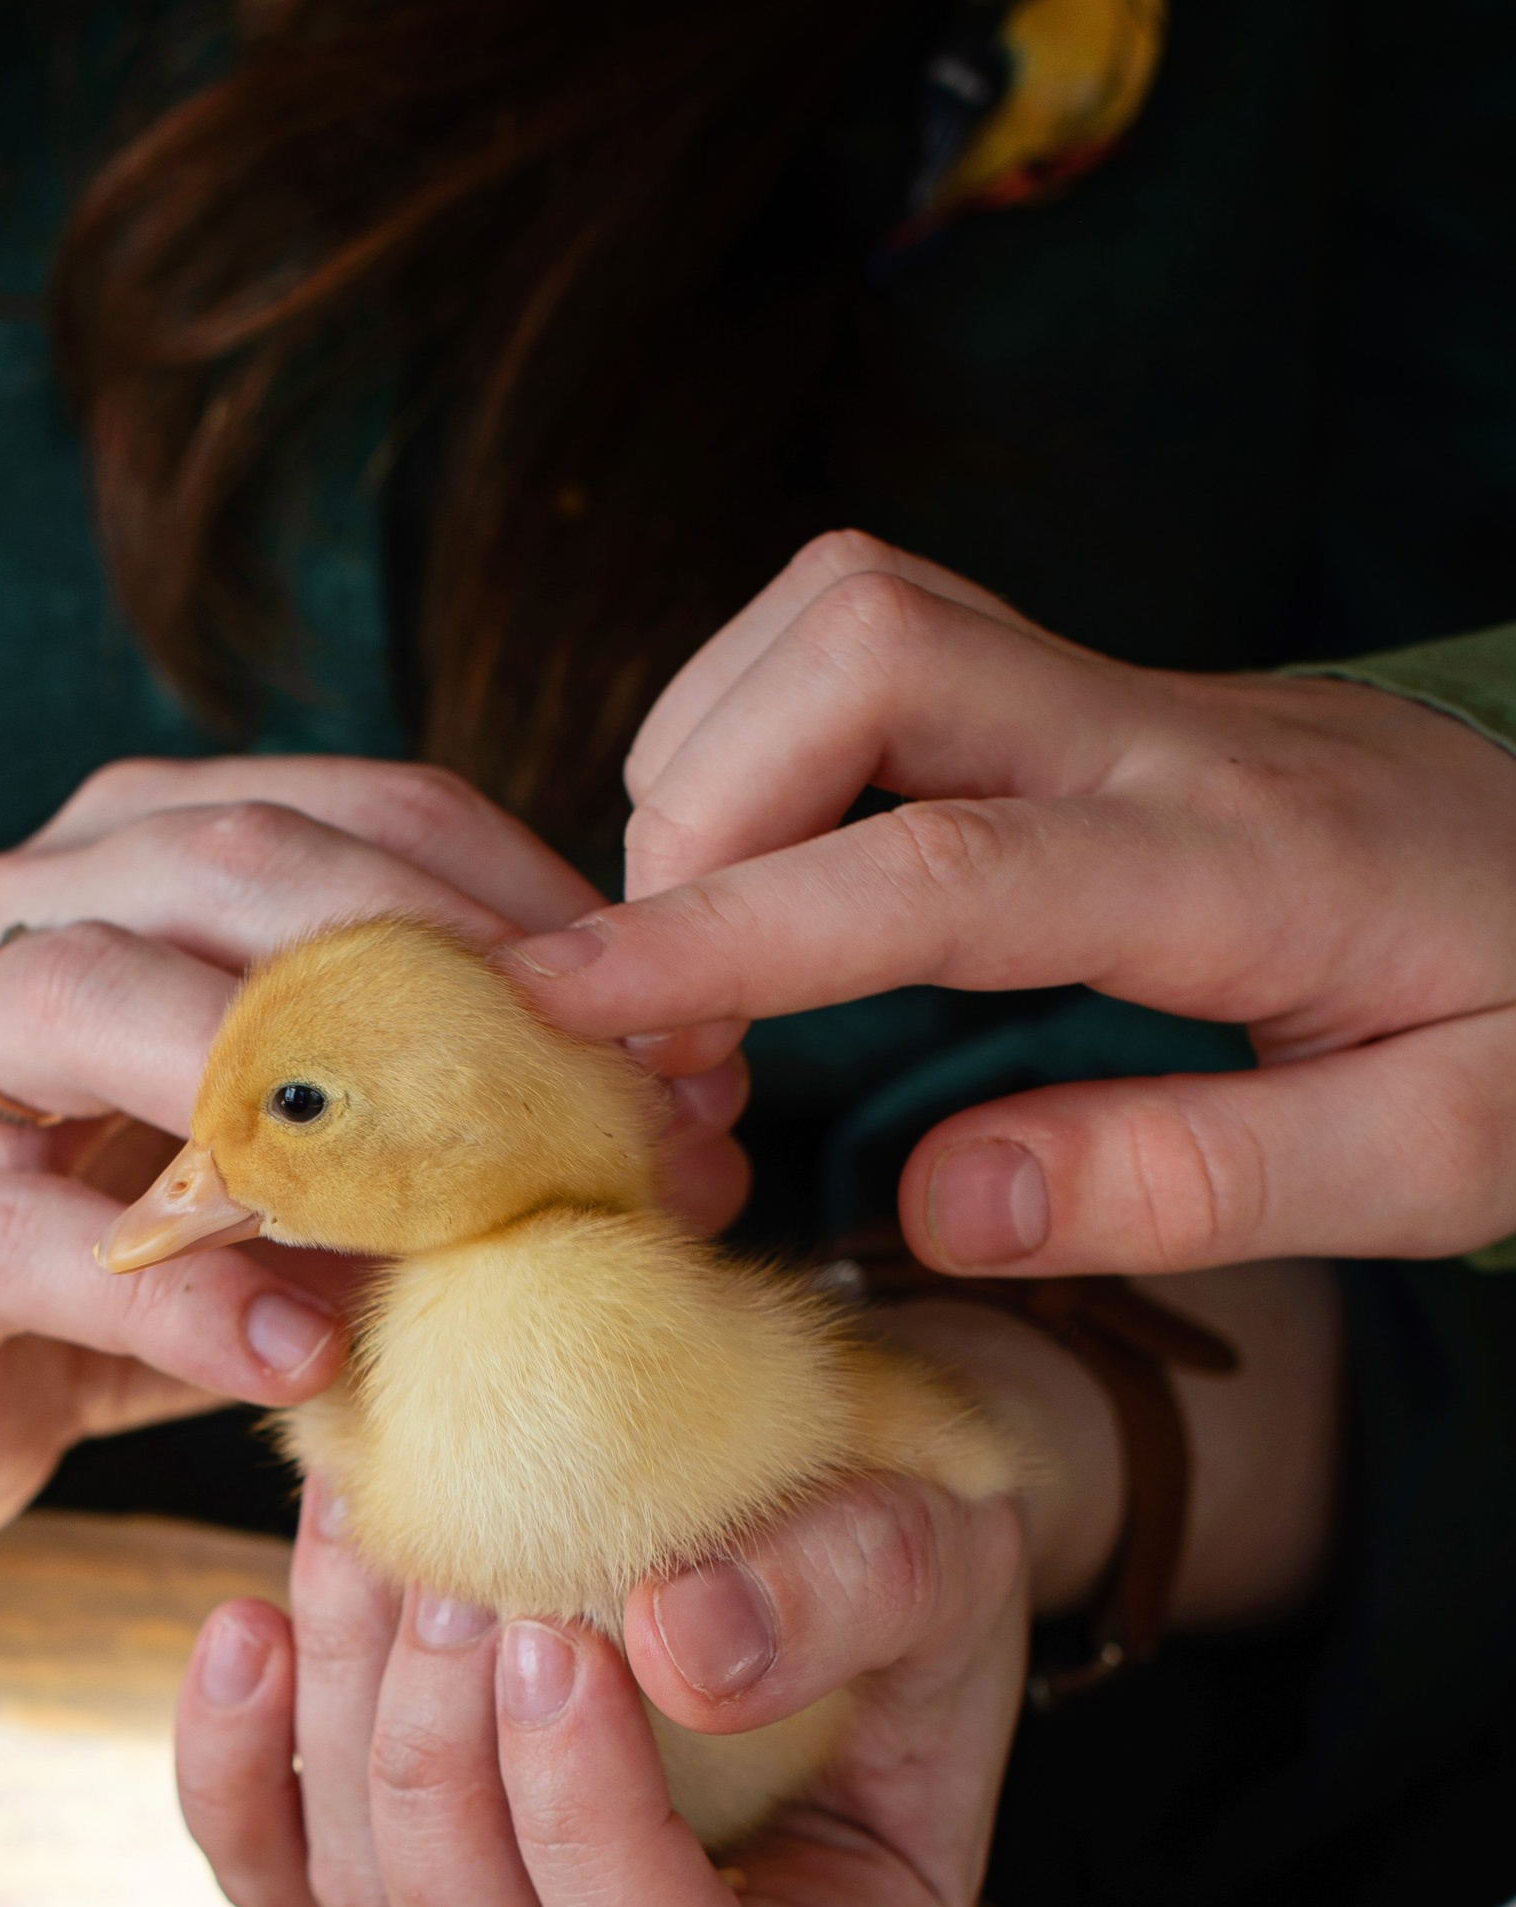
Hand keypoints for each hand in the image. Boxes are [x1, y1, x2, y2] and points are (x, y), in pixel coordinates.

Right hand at [0, 760, 637, 1641]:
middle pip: (251, 876)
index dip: (553, 921)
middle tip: (622, 1131)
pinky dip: (184, 1291)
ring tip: (470, 1217)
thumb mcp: (299, 1171)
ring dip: (309, 1109)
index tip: (705, 1047)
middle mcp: (26, 907)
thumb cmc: (112, 1258)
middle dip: (460, 994)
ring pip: (110, 1004)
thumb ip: (447, 1121)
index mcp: (147, 855)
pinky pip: (36, 1238)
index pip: (377, 820)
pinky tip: (307, 1350)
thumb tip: (699, 1128)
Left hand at [178, 1458, 1025, 1906]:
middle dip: (444, 1773)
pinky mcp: (408, 1897)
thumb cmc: (918, 1538)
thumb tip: (677, 1642)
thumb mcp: (946, 1539)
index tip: (556, 1640)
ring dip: (347, 1721)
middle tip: (448, 1575)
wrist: (831, 1505)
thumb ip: (853, 1586)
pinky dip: (234, 1769)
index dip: (590, 1832)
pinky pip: (280, 1884)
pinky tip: (245, 1629)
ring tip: (366, 1533)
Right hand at [503, 528, 1515, 1273]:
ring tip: (712, 965)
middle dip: (701, 808)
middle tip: (672, 1010)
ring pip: (851, 616)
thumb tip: (937, 1204)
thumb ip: (1187, 1181)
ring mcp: (1127, 698)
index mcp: (1240, 869)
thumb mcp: (1437, 1161)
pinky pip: (878, 653)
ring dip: (720, 768)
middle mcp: (1161, 738)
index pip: (937, 871)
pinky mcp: (1099, 702)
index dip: (726, 938)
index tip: (564, 1015)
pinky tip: (788, 897)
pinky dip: (772, 752)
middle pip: (864, 641)